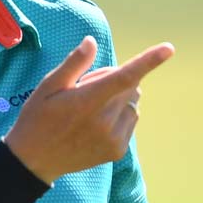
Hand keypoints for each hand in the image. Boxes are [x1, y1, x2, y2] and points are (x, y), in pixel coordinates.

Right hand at [2, 35, 173, 183]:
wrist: (34, 161)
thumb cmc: (37, 118)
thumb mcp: (47, 87)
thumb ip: (73, 64)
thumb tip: (91, 41)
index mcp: (86, 102)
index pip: (123, 77)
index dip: (147, 62)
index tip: (168, 49)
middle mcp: (103, 122)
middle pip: (130, 86)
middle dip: (115, 79)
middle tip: (86, 89)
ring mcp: (112, 138)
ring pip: (132, 103)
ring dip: (119, 98)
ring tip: (90, 109)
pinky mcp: (117, 150)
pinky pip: (131, 120)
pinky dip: (120, 115)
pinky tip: (96, 124)